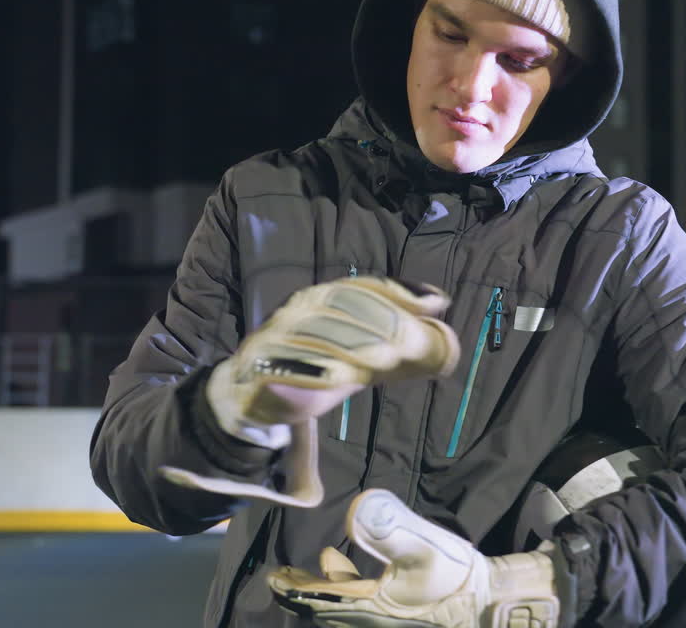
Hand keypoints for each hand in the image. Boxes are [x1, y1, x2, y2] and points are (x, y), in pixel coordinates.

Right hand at [161, 277, 458, 506]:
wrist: (245, 399)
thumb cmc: (310, 370)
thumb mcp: (357, 352)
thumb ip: (395, 336)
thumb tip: (440, 307)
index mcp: (319, 300)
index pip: (361, 287)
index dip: (398, 292)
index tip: (433, 303)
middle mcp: (296, 312)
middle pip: (343, 306)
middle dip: (384, 321)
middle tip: (417, 344)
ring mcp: (276, 339)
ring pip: (318, 334)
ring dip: (356, 346)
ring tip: (389, 362)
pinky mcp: (259, 371)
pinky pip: (287, 368)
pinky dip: (314, 372)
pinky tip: (341, 380)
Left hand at [269, 489, 566, 627]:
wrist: (488, 602)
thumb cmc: (454, 577)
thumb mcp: (423, 547)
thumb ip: (390, 528)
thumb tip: (358, 509)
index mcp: (369, 605)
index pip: (320, 597)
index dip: (294, 588)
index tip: (273, 577)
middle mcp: (370, 617)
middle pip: (326, 606)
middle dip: (303, 590)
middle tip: (282, 575)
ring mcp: (384, 617)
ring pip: (343, 606)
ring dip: (325, 588)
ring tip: (320, 563)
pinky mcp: (398, 613)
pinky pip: (360, 604)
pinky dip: (348, 587)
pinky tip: (352, 567)